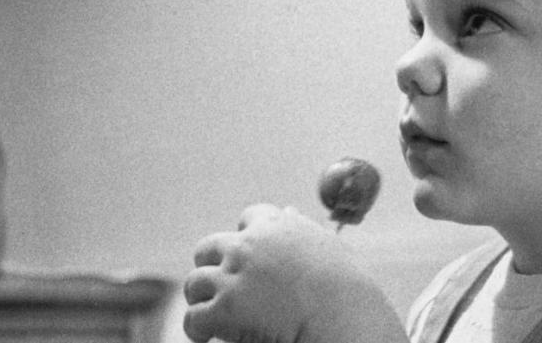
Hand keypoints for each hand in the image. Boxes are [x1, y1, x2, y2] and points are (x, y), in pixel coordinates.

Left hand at [182, 204, 403, 342]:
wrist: (343, 316)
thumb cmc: (347, 288)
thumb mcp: (328, 246)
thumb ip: (303, 228)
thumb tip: (288, 212)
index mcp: (276, 226)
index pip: (249, 217)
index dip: (245, 236)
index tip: (248, 255)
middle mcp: (249, 245)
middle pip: (210, 247)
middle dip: (212, 265)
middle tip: (218, 286)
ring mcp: (233, 276)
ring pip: (195, 283)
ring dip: (200, 298)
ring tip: (206, 314)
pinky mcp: (225, 309)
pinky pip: (195, 318)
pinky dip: (197, 329)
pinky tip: (205, 337)